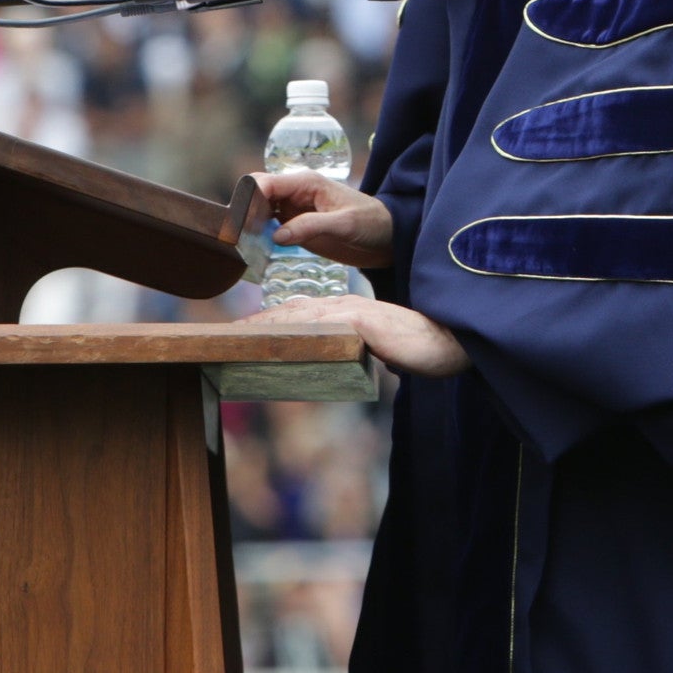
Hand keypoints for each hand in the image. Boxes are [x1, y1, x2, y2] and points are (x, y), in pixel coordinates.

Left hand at [244, 293, 471, 378]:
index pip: (299, 315)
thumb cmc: (419, 348)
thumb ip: (361, 352)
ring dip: (263, 327)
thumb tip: (357, 366)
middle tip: (224, 334)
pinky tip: (267, 339)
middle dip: (257, 322)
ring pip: (296, 318)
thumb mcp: (378, 352)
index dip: (270, 322)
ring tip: (233, 338)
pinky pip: (314, 326)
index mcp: (346, 312)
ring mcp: (349, 311)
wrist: (449, 341)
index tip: (242, 333)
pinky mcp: (358, 321)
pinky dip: (287, 331)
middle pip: (289, 313)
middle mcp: (343, 306)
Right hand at [250, 171, 395, 269]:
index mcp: (305, 183)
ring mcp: (294, 211)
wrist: (387, 239)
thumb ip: (310, 227)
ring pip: (260, 212)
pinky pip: (270, 229)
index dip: (250, 197)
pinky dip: (261, 238)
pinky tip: (256, 251)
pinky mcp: (296, 228)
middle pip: (258, 194)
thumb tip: (276, 236)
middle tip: (239, 235)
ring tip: (244, 245)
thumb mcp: (343, 224)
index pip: (266, 183)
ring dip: (251, 226)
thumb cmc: (370, 223)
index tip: (241, 219)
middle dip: (245, 211)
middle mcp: (295, 194)